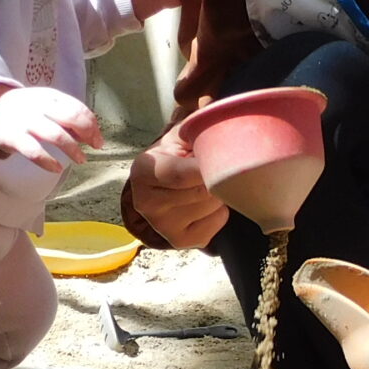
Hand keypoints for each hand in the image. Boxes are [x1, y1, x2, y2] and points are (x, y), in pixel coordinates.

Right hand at [0, 84, 102, 172]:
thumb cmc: (27, 110)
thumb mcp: (47, 105)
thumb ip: (68, 117)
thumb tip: (91, 135)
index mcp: (50, 96)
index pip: (77, 108)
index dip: (92, 125)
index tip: (98, 139)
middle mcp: (40, 106)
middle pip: (70, 117)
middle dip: (87, 133)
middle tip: (94, 146)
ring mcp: (26, 121)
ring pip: (56, 135)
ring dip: (72, 149)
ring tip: (81, 159)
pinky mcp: (14, 137)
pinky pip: (34, 151)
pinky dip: (48, 161)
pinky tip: (58, 168)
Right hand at [128, 128, 229, 247]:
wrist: (163, 184)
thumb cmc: (176, 155)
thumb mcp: (181, 136)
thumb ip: (198, 130)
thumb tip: (225, 126)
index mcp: (143, 172)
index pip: (182, 174)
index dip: (207, 166)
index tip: (223, 156)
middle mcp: (146, 203)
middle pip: (202, 192)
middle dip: (217, 177)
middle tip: (216, 168)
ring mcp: (163, 227)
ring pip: (212, 206)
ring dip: (221, 193)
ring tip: (209, 184)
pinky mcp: (181, 241)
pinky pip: (217, 222)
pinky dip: (221, 210)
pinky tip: (207, 203)